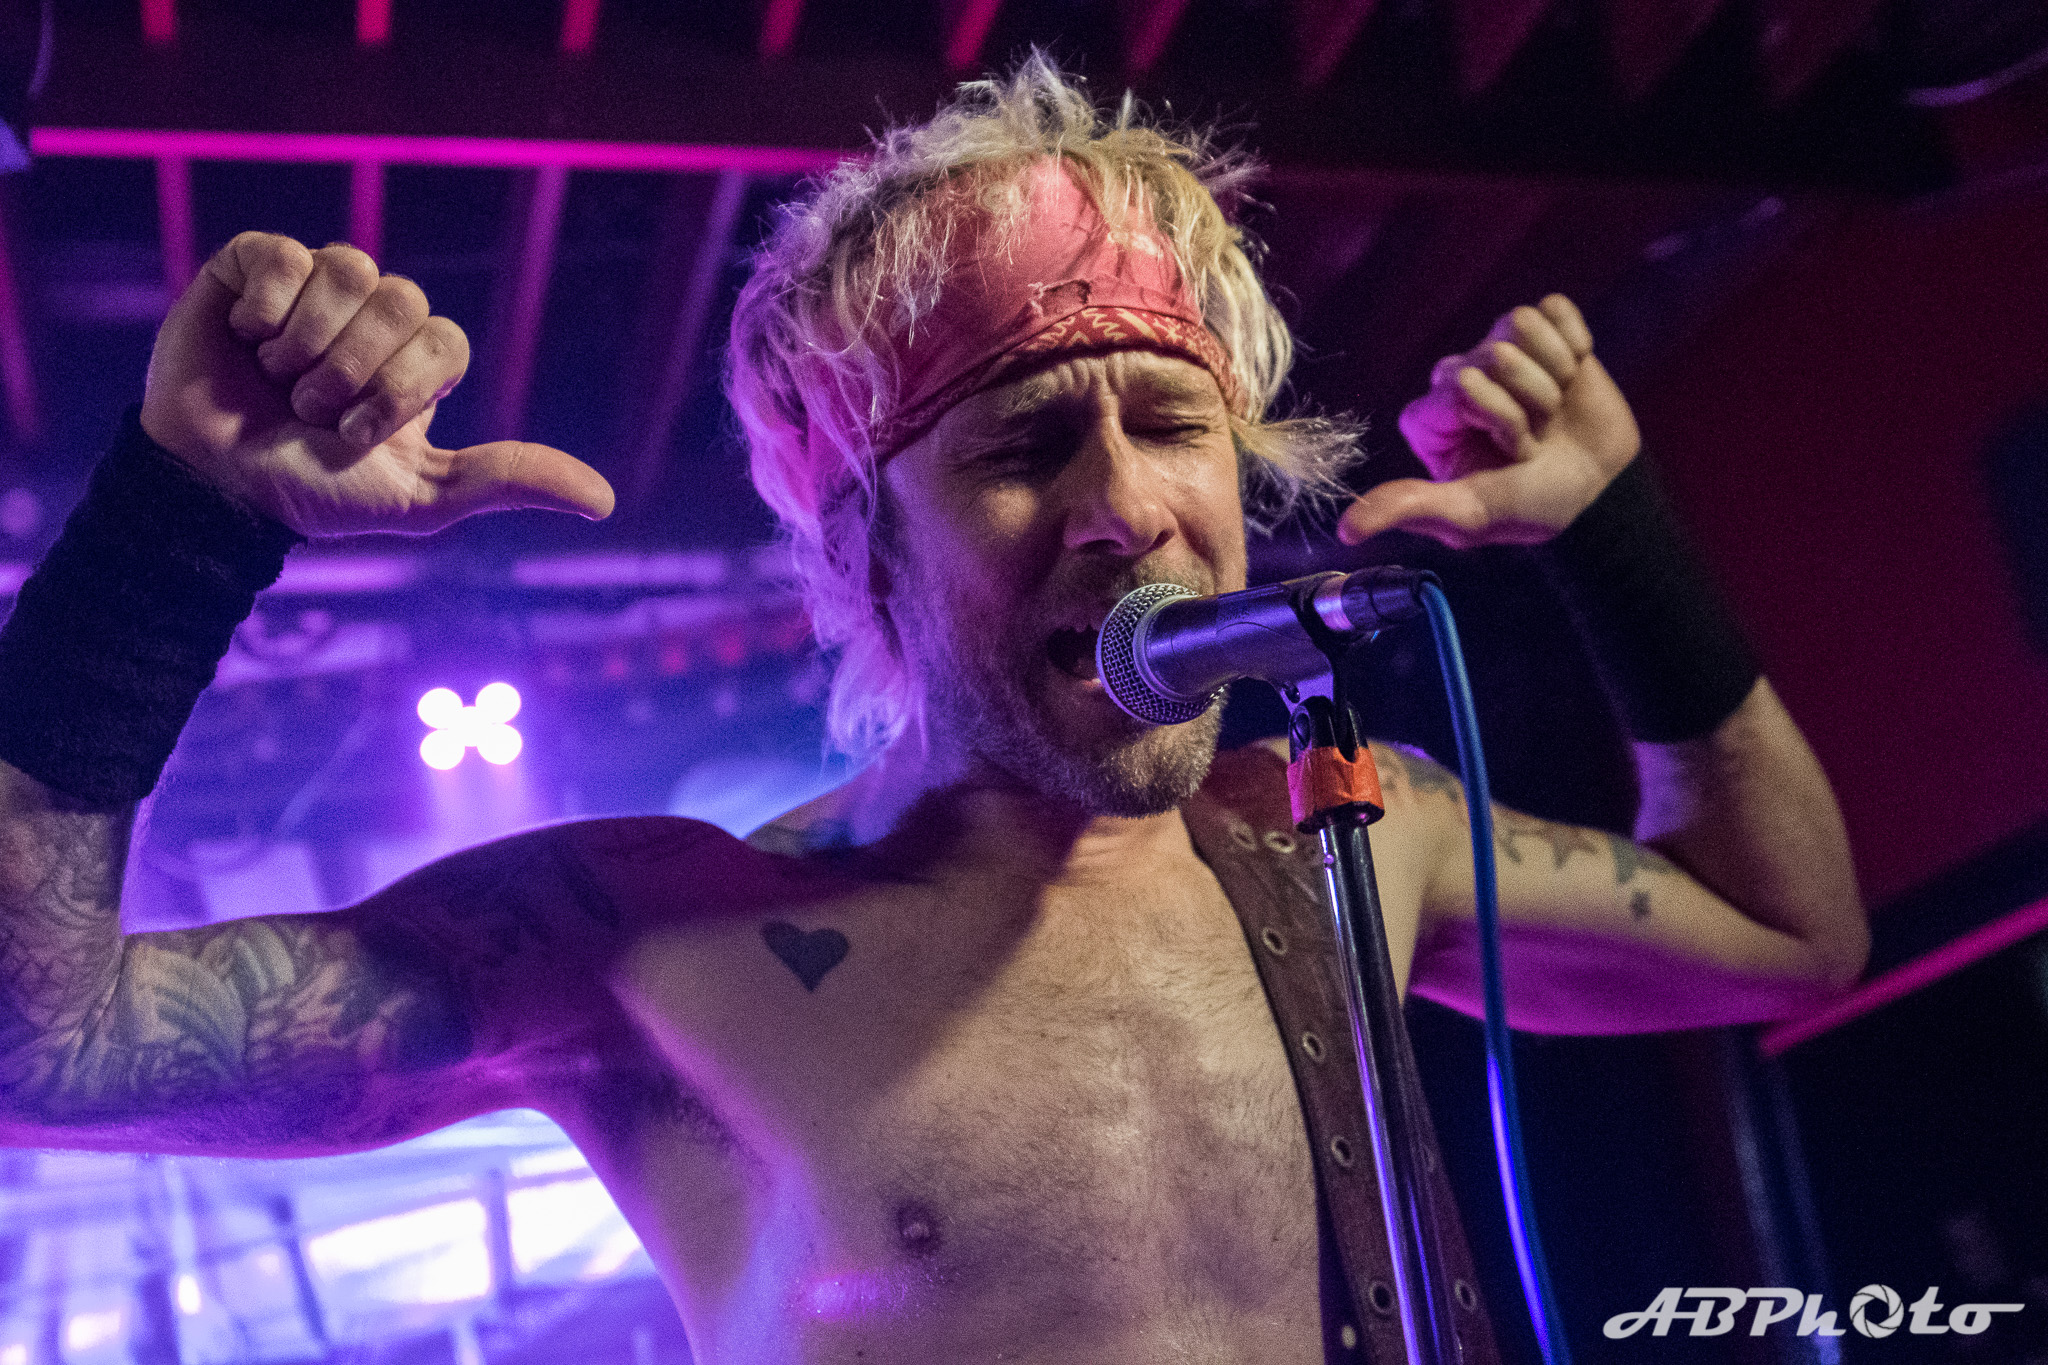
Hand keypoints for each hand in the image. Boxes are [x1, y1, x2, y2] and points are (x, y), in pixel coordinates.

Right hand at [141, 233, 614, 537]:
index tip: (359, 434)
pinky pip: (282, 255)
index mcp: (419, 361)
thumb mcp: (425, 497)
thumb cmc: (318, 492)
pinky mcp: (252, 269)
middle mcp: (373, 317)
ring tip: (277, 381)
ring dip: (307, 346)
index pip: (447, 340)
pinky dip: (264, 308)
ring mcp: (314, 288)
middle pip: (402, 300)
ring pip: (349, 269)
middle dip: (353, 372)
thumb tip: (605, 501)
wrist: (218, 491)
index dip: (403, 388)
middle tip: (312, 410)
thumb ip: (511, 480)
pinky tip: (246, 339)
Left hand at [1338, 294, 1639, 548]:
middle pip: (1494, 353)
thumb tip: (1346, 530)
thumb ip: (1409, 508)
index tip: (1512, 454)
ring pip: (1521, 324)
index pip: (1463, 383)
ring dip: (1554, 375)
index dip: (1499, 417)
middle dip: (1530, 401)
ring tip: (1555, 410)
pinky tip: (1574, 376)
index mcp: (1430, 418)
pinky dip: (1575, 344)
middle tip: (1538, 436)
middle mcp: (1458, 379)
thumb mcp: (1469, 515)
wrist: (1599, 493)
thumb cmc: (1531, 507)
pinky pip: (1554, 309)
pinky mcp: (1544, 337)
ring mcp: (1501, 353)